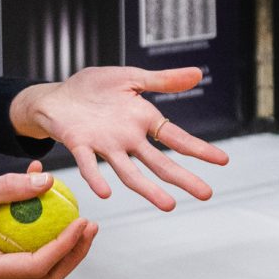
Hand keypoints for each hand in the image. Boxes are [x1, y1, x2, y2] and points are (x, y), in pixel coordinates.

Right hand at [0, 162, 97, 278]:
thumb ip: (8, 188)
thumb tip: (47, 181)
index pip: (37, 266)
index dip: (65, 247)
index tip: (83, 222)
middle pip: (45, 275)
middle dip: (73, 254)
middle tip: (90, 225)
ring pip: (39, 266)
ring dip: (63, 245)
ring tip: (81, 220)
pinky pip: (24, 246)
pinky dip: (40, 229)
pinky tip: (47, 197)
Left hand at [10, 66, 230, 210]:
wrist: (55, 96)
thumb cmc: (93, 87)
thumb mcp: (132, 77)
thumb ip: (163, 80)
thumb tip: (198, 73)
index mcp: (143, 120)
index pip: (177, 138)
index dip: (199, 149)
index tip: (223, 160)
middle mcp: (129, 138)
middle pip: (160, 162)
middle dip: (184, 178)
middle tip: (206, 194)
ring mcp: (106, 145)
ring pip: (130, 171)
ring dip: (148, 189)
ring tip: (169, 205)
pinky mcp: (80, 145)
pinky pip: (89, 164)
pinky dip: (97, 177)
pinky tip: (107, 191)